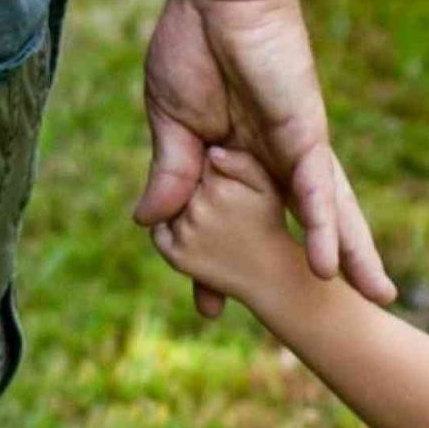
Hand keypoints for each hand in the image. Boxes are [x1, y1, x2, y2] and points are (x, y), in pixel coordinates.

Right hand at [133, 0, 395, 315]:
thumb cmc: (194, 45)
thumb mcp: (171, 125)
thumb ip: (171, 175)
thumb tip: (148, 223)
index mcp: (243, 162)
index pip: (240, 226)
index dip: (222, 267)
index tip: (210, 310)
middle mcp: (277, 163)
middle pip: (307, 225)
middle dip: (321, 269)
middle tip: (354, 313)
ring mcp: (295, 149)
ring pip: (329, 212)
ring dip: (348, 257)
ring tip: (370, 298)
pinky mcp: (304, 133)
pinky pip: (316, 188)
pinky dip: (321, 227)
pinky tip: (327, 265)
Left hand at [151, 147, 299, 306]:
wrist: (269, 275)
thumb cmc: (268, 224)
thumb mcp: (266, 186)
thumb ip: (242, 162)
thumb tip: (212, 153)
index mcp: (220, 186)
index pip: (201, 161)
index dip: (212, 170)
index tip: (226, 183)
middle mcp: (199, 208)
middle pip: (182, 183)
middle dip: (195, 188)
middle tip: (220, 206)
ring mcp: (185, 233)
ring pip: (169, 205)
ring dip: (181, 207)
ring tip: (211, 221)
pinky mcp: (176, 255)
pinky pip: (159, 230)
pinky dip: (169, 228)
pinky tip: (194, 232)